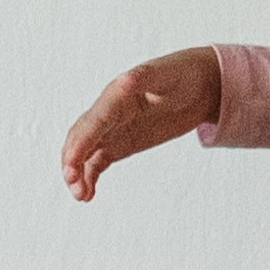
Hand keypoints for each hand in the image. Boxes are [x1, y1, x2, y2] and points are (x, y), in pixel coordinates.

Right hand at [61, 49, 223, 201]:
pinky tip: (88, 194)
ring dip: (78, 174)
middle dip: (73, 160)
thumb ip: (144, 78)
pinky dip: (89, 178)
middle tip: (73, 182)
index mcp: (117, 94)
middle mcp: (108, 111)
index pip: (95, 119)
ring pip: (85, 153)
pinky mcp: (119, 144)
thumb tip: (125, 81)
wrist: (197, 85)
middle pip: (81, 137)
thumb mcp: (167, 74)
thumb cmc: (182, 74)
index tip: (72, 160)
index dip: (82, 140)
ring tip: (82, 196)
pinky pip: (97, 162)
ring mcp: (112, 129)